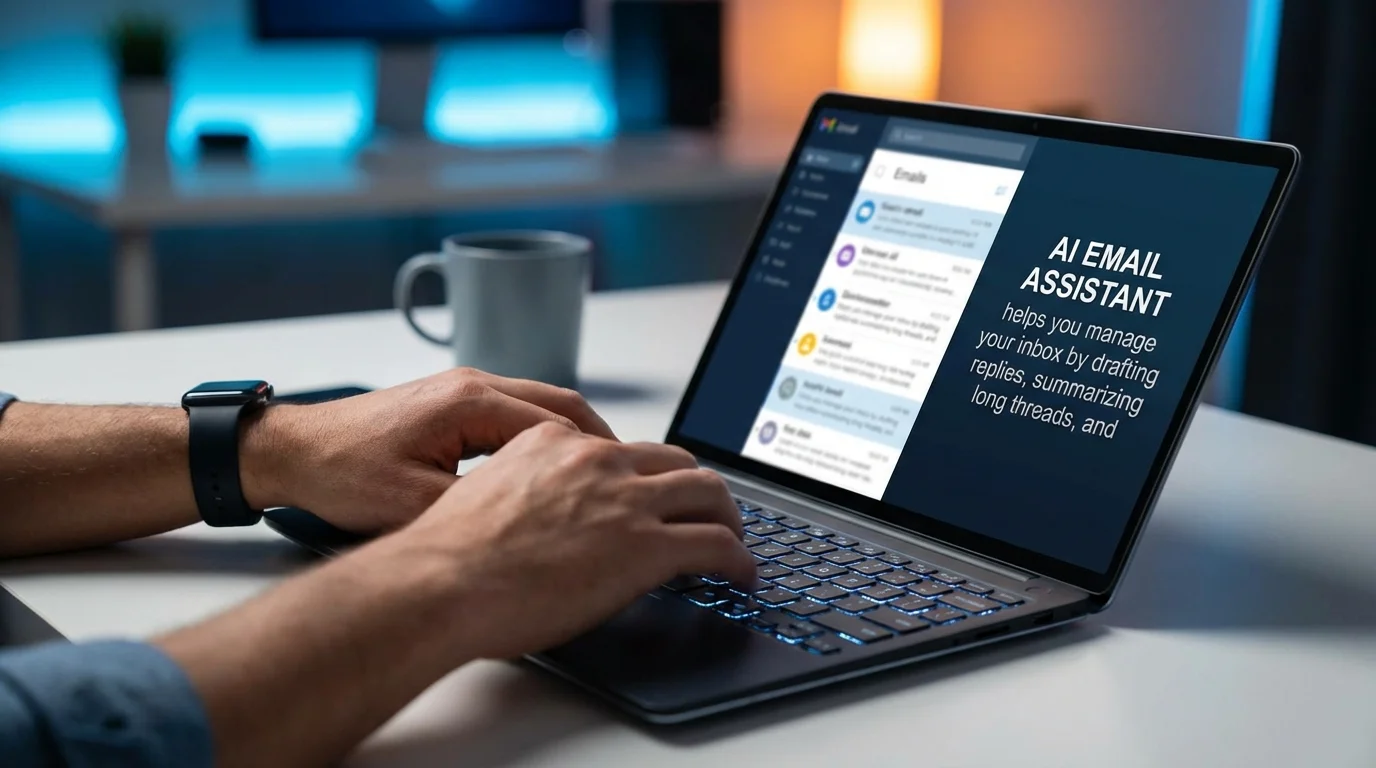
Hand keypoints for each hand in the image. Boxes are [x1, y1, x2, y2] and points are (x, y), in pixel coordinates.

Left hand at [243, 368, 614, 532]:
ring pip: (541, 406)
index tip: (623, 486)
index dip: (597, 458)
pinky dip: (543, 438)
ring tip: (597, 479)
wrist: (293, 452)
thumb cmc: (341, 473)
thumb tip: (534, 523)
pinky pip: (516, 413)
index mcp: (471, 401)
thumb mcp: (414, 505)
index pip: (560, 422)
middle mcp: (474, 383)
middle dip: (600, 443)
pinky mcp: (452, 401)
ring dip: (573, 439)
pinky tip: (550, 470)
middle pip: (561, 405)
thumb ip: (480, 509)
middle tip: (626, 481)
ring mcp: (463, 388)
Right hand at [393, 421, 755, 659]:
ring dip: (728, 517)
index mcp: (555, 443)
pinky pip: (717, 545)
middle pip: (675, 461)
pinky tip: (742, 575)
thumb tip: (542, 520)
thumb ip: (526, 493)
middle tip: (707, 511)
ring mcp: (627, 501)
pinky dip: (740, 559)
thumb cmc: (447, 556)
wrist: (442, 583)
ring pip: (708, 492)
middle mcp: (597, 461)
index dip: (646, 475)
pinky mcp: (647, 547)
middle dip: (697, 487)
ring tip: (734, 540)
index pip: (622, 449)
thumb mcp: (488, 496)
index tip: (652, 493)